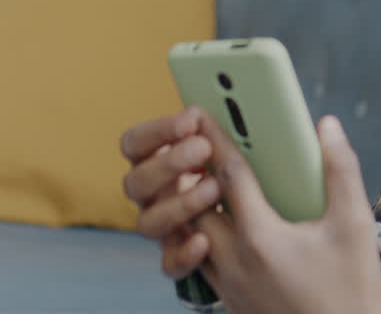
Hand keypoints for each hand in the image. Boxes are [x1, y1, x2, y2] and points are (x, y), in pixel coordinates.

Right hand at [120, 107, 223, 279]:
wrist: (247, 229)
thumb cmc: (227, 176)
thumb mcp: (218, 154)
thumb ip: (206, 137)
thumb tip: (201, 115)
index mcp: (151, 163)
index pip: (133, 144)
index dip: (156, 131)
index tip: (189, 122)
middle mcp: (148, 196)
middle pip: (135, 182)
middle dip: (168, 163)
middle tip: (202, 149)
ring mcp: (159, 229)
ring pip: (147, 223)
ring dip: (179, 204)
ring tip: (214, 188)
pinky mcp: (175, 260)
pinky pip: (169, 264)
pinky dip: (184, 254)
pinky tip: (204, 241)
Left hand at [192, 113, 380, 313]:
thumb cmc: (354, 284)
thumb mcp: (355, 223)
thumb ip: (340, 170)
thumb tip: (328, 127)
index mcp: (261, 238)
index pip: (229, 177)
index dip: (216, 140)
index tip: (204, 114)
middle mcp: (234, 263)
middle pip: (196, 204)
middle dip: (194, 170)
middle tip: (195, 141)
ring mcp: (227, 286)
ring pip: (190, 235)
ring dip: (190, 205)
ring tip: (199, 177)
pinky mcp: (229, 301)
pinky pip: (198, 260)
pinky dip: (198, 234)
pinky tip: (212, 221)